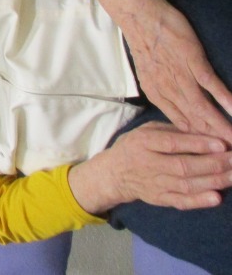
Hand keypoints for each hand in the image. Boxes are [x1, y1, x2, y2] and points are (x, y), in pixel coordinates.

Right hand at [69, 122, 231, 214]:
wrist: (113, 174)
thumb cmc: (134, 146)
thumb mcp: (146, 131)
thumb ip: (172, 131)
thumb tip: (203, 132)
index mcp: (143, 143)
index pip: (171, 144)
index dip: (197, 145)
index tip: (222, 144)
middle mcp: (148, 164)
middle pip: (183, 166)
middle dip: (213, 164)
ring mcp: (154, 184)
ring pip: (186, 185)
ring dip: (213, 181)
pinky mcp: (159, 199)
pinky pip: (181, 202)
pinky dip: (199, 201)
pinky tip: (216, 197)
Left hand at [96, 0, 231, 143]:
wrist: (140, 16)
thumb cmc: (149, 42)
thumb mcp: (152, 73)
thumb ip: (167, 93)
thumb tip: (183, 110)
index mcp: (158, 95)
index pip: (181, 127)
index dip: (198, 143)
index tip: (212, 157)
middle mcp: (168, 91)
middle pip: (193, 124)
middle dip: (213, 143)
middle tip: (229, 159)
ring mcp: (180, 77)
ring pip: (203, 110)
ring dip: (222, 128)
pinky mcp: (192, 62)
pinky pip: (211, 85)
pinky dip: (225, 100)